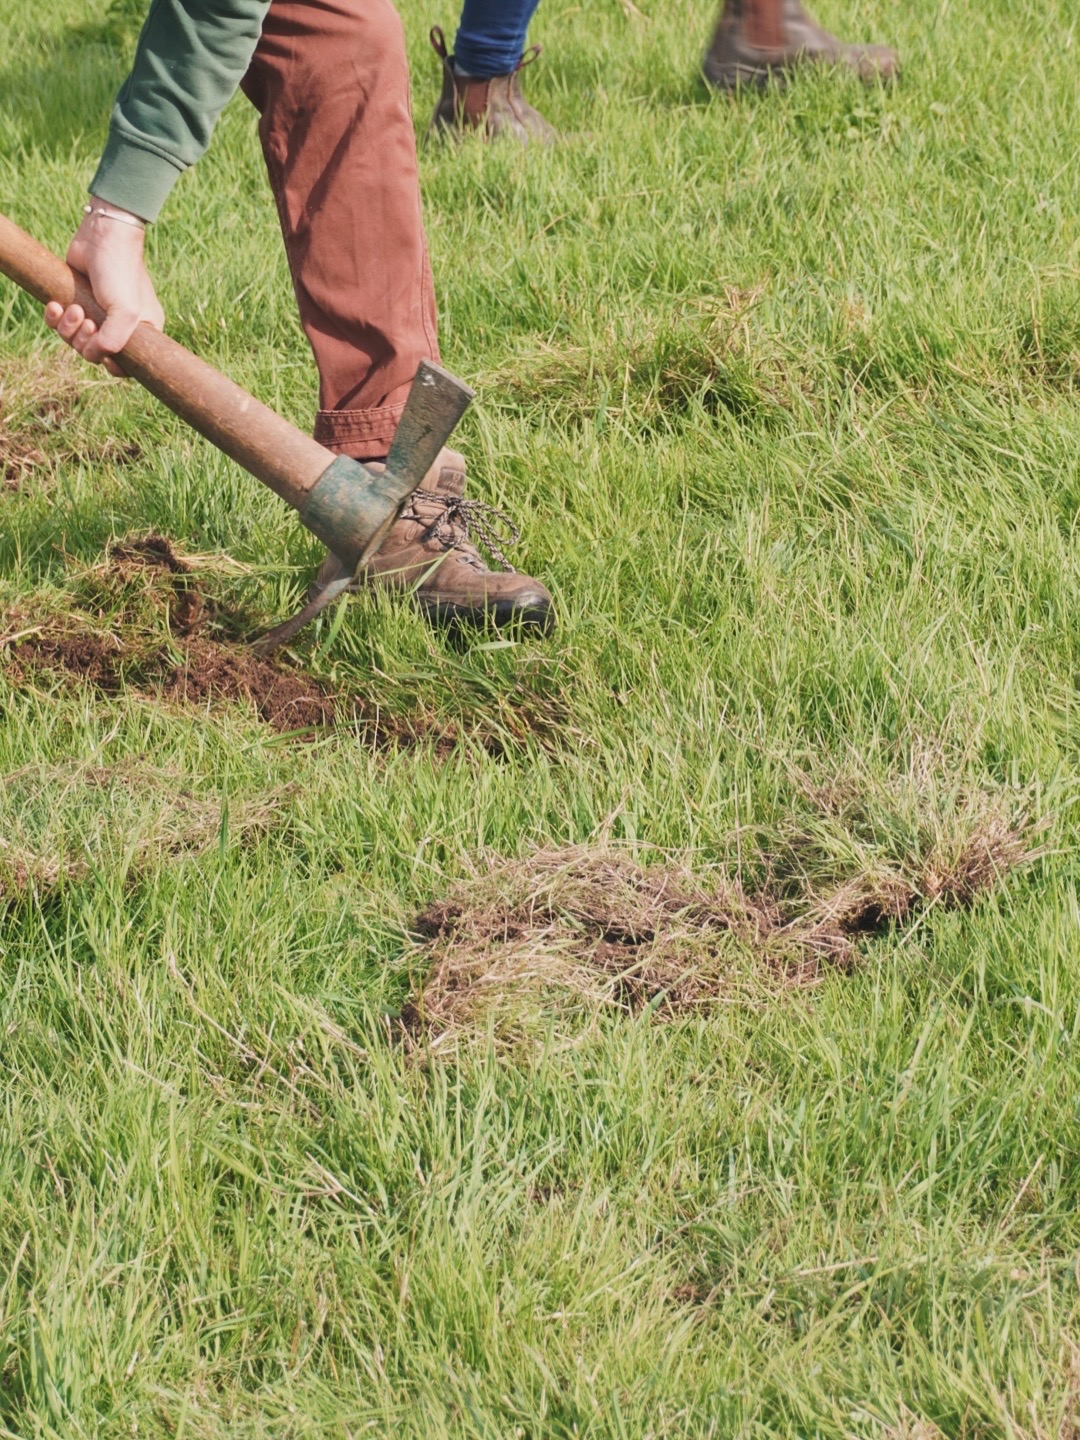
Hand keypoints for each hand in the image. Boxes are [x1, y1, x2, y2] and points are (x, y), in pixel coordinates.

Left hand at [43, 200, 164, 376]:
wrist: (102, 236)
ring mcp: (95, 314)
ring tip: (74, 309)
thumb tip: (95, 355)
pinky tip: (56, 305)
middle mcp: (118, 326)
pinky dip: (54, 318)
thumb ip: (113, 342)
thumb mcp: (126, 313)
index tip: (105, 351)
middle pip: (94, 354)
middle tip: (89, 322)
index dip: (111, 364)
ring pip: (74, 339)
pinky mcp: (74, 301)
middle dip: (85, 342)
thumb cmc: (121, 273)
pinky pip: (58, 323)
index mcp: (140, 332)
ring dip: (69, 329)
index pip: (125, 367)